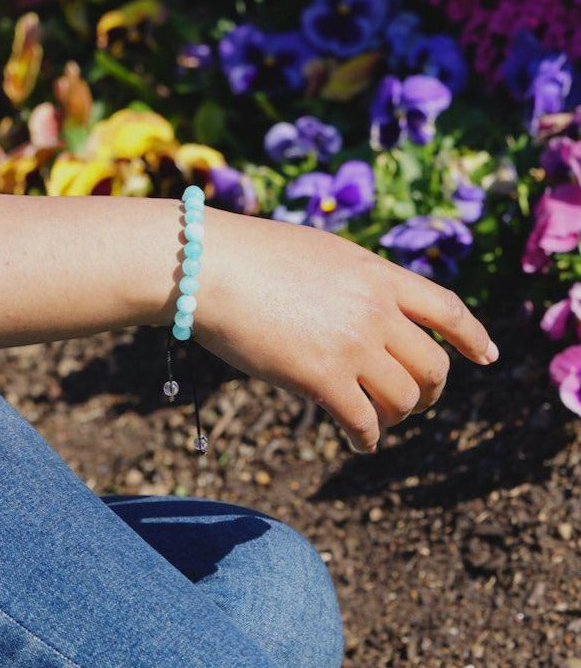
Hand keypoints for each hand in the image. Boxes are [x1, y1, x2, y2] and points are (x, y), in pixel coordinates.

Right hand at [193, 208, 497, 452]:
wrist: (206, 265)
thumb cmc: (250, 254)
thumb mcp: (320, 252)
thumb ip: (355, 279)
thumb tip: (366, 307)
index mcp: (377, 274)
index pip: (448, 308)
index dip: (473, 336)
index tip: (487, 356)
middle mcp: (376, 311)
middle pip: (433, 366)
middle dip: (430, 391)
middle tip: (414, 402)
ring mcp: (352, 345)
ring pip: (403, 399)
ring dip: (395, 416)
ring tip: (375, 420)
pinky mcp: (321, 379)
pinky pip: (364, 423)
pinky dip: (367, 438)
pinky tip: (359, 441)